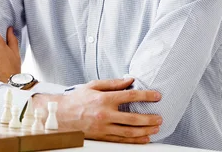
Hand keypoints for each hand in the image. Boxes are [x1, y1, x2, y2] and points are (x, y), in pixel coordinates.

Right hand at [32, 78, 161, 143]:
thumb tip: (130, 80)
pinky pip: (122, 140)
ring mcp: (104, 127)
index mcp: (104, 99)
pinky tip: (144, 138)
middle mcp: (105, 114)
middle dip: (150, 118)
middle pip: (133, 118)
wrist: (61, 115)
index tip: (157, 96)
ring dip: (146, 130)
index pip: (130, 96)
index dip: (146, 96)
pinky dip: (135, 140)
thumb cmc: (77, 99)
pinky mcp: (102, 136)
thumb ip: (113, 83)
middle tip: (160, 117)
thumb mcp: (93, 85)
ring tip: (156, 128)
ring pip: (130, 131)